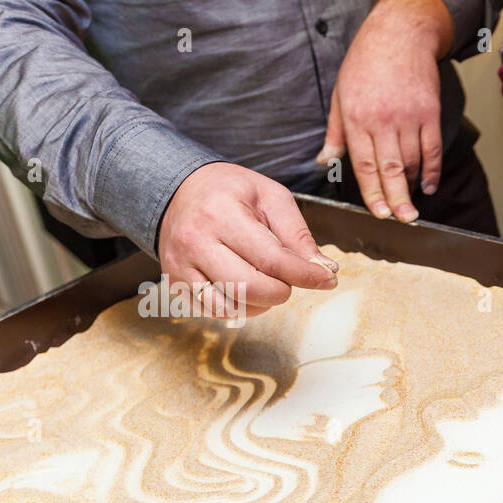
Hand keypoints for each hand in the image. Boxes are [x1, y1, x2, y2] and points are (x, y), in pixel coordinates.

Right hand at [159, 162, 338, 320]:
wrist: (179, 191)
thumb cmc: (230, 192)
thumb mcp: (271, 197)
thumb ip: (299, 234)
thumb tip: (325, 269)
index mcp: (220, 214)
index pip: (272, 260)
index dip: (305, 275)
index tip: (327, 279)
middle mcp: (195, 242)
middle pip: (252, 288)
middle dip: (282, 291)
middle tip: (287, 277)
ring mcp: (181, 265)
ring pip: (232, 307)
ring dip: (261, 303)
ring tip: (266, 280)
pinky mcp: (175, 282)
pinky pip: (214, 312)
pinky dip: (239, 307)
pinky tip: (245, 288)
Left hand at [318, 0, 452, 221]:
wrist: (400, 33)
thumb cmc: (366, 62)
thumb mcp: (340, 94)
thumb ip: (335, 133)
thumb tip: (325, 161)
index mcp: (356, 118)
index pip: (364, 165)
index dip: (373, 193)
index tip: (380, 213)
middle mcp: (383, 120)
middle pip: (390, 170)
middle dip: (396, 200)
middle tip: (402, 220)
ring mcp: (409, 117)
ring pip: (412, 162)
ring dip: (411, 186)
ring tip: (411, 205)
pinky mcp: (430, 112)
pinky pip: (433, 149)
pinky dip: (433, 170)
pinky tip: (429, 185)